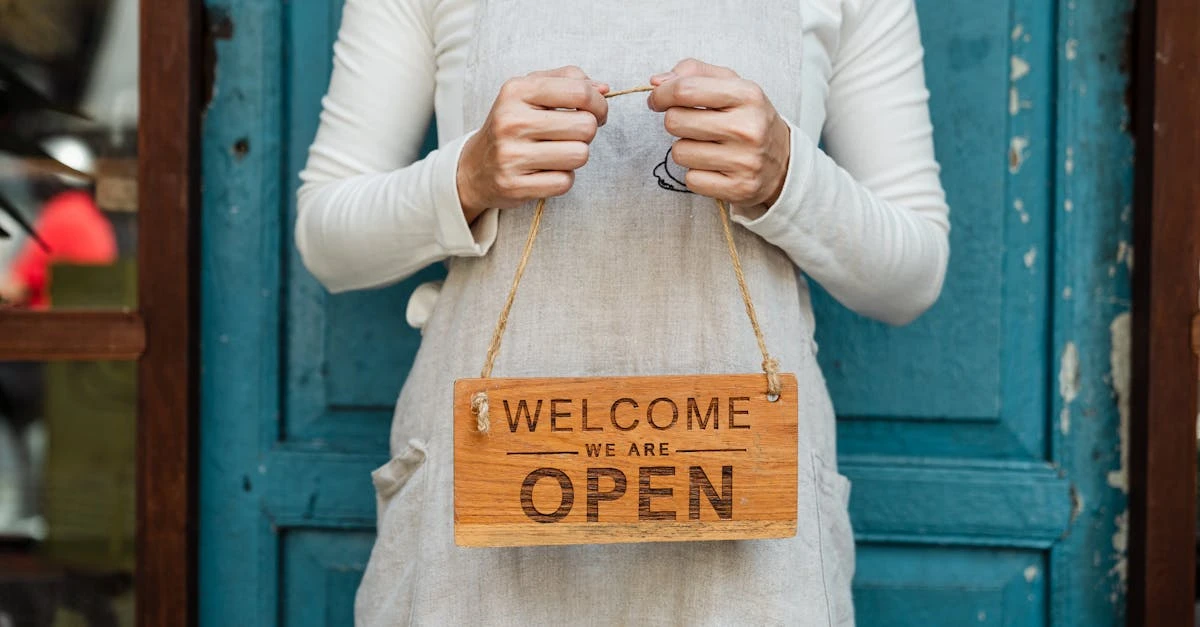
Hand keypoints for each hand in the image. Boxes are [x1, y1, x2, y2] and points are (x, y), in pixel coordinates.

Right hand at [457, 66, 609, 221]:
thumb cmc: (513, 125)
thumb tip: (604, 89)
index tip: (597, 113)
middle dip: (587, 131)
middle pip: (586, 126)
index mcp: (517, 91)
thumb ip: (568, 81)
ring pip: (580, 155)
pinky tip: (546, 171)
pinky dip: (562, 178)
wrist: (475, 167)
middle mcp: (511, 121)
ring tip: (557, 152)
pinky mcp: (514, 185)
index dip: (599, 104)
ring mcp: (511, 155)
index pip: (580, 92)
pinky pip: (564, 181)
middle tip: (572, 135)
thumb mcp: (531, 92)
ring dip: (576, 155)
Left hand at [648, 59, 790, 207]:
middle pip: (675, 121)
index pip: (685, 90)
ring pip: (679, 152)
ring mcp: (744, 161)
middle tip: (690, 124)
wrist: (785, 163)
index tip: (657, 99)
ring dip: (685, 149)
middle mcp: (747, 128)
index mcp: (747, 95)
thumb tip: (656, 82)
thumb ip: (695, 74)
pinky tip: (713, 167)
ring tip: (706, 146)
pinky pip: (690, 180)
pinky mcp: (738, 188)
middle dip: (675, 121)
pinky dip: (695, 174)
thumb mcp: (732, 86)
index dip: (661, 94)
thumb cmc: (748, 119)